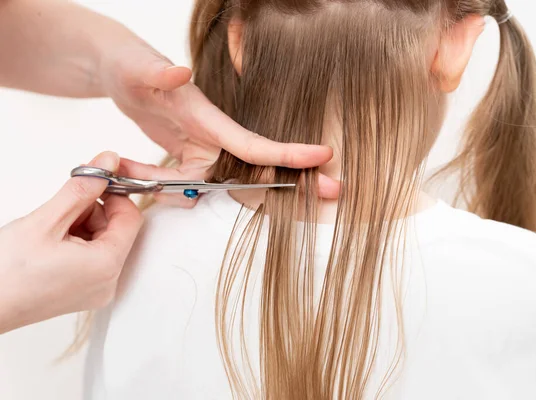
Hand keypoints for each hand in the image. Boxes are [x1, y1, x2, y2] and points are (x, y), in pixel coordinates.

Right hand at [0, 152, 142, 333]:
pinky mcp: (81, 293)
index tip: (96, 180)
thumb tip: (108, 162)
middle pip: (116, 230)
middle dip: (93, 210)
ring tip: (48, 227)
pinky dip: (75, 241)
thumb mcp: (46, 221)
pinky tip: (49, 241)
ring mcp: (95, 290)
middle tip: (63, 204)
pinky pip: (91, 257)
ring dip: (81, 224)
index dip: (115, 194)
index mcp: (106, 266)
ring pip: (102, 241)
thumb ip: (82, 189)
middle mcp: (108, 283)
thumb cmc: (6, 273)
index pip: (130, 218)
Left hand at [98, 40, 339, 205]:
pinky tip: (134, 170)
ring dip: (173, 190)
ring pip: (208, 188)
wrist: (120, 74)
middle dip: (287, 186)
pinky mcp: (188, 157)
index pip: (253, 143)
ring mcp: (201, 149)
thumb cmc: (130, 64)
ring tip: (127, 167)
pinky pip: (185, 185)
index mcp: (210, 118)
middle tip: (332, 191)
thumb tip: (180, 72)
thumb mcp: (139, 68)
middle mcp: (213, 138)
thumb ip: (158, 73)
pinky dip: (162, 186)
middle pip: (254, 172)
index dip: (288, 154)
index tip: (324, 155)